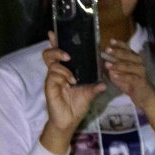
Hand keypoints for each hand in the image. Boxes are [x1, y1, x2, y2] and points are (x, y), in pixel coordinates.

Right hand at [41, 31, 106, 148]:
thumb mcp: (89, 93)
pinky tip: (71, 81)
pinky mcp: (49, 87)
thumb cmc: (76, 107)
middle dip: (56, 49)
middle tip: (67, 54)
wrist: (69, 122)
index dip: (55, 43)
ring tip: (71, 70)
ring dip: (62, 63)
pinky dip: (63, 75)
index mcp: (65, 71)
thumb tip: (105, 82)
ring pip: (51, 63)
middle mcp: (57, 73)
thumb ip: (95, 86)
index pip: (58, 54)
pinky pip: (53, 75)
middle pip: (49, 54)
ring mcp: (52, 80)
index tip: (54, 33)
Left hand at [102, 39, 154, 110]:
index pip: (127, 50)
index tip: (111, 41)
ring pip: (129, 66)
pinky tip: (114, 76)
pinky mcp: (141, 81)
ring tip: (107, 64)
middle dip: (117, 52)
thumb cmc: (132, 85)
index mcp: (134, 60)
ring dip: (117, 64)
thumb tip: (104, 63)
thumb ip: (114, 69)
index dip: (120, 45)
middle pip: (128, 55)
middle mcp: (139, 63)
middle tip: (107, 50)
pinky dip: (122, 76)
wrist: (146, 97)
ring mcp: (141, 72)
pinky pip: (131, 78)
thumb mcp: (121, 76)